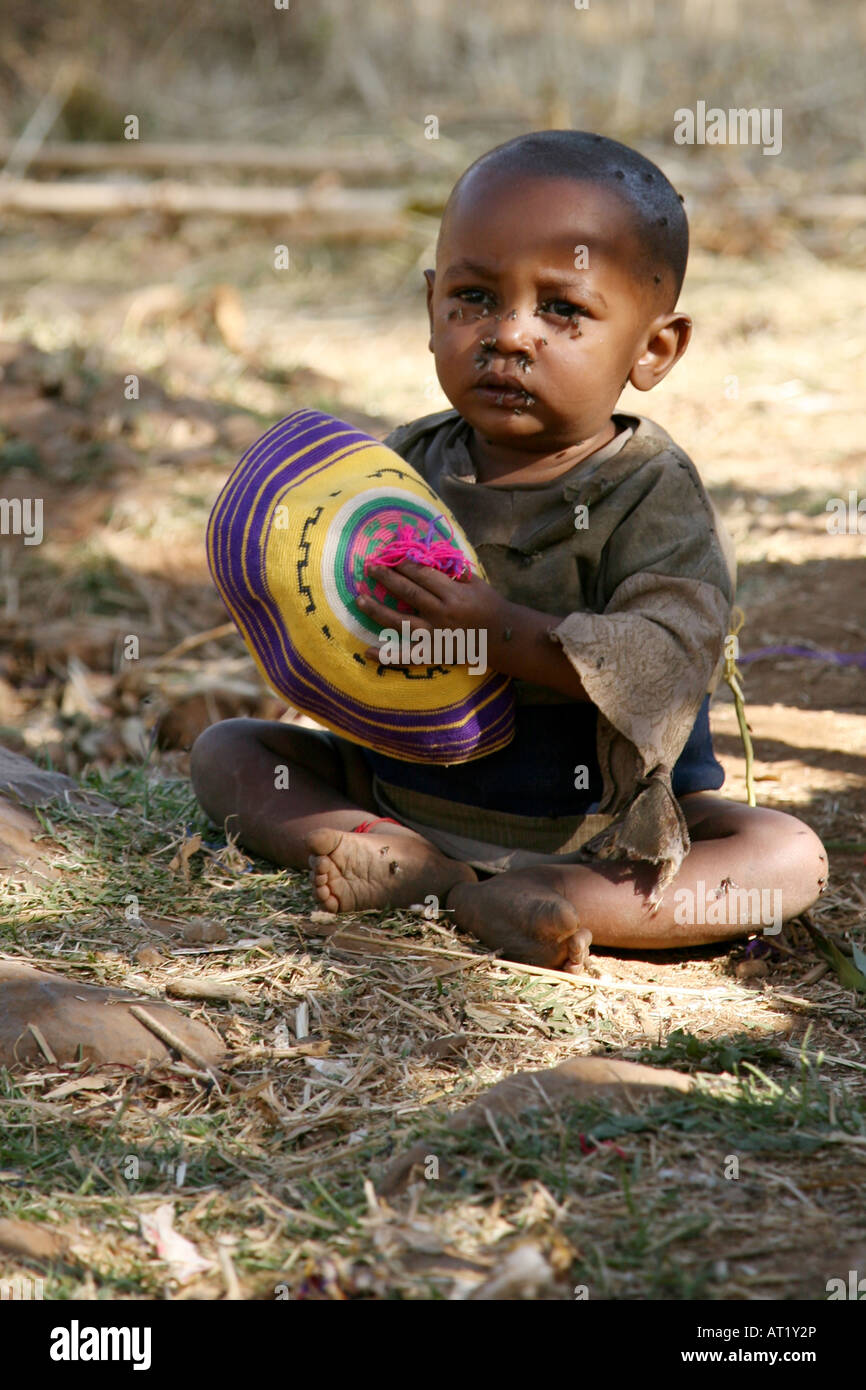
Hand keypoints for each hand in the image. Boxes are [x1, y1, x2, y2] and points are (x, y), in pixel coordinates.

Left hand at [356, 561, 506, 664]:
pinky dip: (388, 655)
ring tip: (359, 599)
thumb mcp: (475, 582)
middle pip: (408, 593)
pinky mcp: (434, 653)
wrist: (504, 637)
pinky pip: (407, 655)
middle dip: (386, 578)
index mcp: (453, 593)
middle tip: (369, 567)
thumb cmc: (490, 605)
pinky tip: (367, 652)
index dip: (403, 564)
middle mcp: (442, 612)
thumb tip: (428, 554)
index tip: (388, 555)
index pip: (422, 575)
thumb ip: (452, 570)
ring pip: (400, 621)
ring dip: (378, 610)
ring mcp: (435, 635)